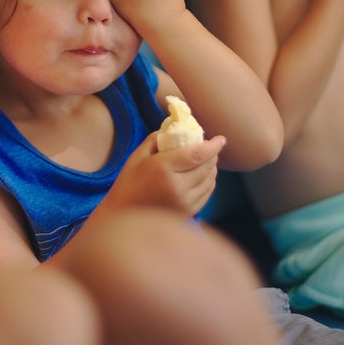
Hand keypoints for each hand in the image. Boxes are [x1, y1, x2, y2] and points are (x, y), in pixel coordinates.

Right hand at [104, 132, 222, 216]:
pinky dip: (209, 181)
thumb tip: (177, 128)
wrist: (122, 216)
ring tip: (205, 160)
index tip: (221, 139)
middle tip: (210, 147)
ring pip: (210, 180)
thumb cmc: (128, 182)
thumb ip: (158, 138)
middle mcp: (178, 187)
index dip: (213, 145)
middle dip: (212, 154)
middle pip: (207, 166)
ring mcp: (184, 202)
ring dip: (212, 168)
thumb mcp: (138, 155)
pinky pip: (207, 193)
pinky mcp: (188, 213)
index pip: (198, 154)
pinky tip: (201, 175)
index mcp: (164, 168)